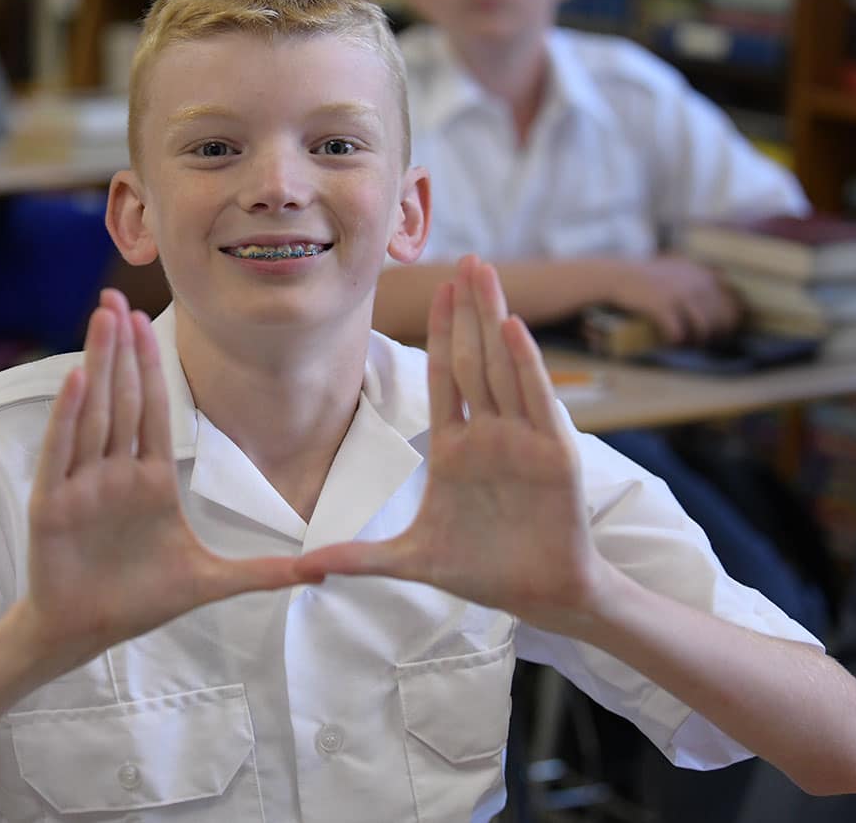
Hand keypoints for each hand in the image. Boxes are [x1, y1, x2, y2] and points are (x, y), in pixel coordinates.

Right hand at [20, 290, 312, 674]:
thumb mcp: (209, 582)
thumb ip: (262, 573)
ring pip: (94, 414)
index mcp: (150, 481)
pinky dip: (69, 418)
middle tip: (116, 296)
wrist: (83, 634)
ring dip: (98, 365)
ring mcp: (83, 486)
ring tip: (100, 319)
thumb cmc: (139, 602)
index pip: (154, 412)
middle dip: (122, 349)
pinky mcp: (54, 505)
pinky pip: (63, 453)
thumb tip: (320, 572)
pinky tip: (76, 380)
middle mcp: (115, 473)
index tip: (148, 321)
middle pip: (123, 400)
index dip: (152, 366)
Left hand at [297, 257, 610, 633]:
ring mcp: (523, 441)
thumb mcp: (411, 561)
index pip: (446, 377)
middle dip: (470, 309)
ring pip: (505, 368)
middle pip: (477, 359)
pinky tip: (512, 329)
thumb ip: (359, 557)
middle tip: (466, 258)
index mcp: (455, 448)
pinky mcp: (554, 456)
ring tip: (486, 273)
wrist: (540, 597)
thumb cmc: (482, 572)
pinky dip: (525, 366)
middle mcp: (491, 434)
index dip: (441, 332)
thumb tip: (301, 568)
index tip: (437, 288)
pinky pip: (536, 402)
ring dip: (495, 319)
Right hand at [607, 256, 740, 343]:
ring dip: (697, 341)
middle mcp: (696, 282)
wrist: (618, 275)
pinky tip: (671, 342)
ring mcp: (680, 294)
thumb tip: (724, 291)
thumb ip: (700, 276)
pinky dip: (676, 341)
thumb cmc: (648, 277)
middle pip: (720, 319)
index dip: (731, 322)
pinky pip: (679, 333)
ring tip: (688, 344)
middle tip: (702, 342)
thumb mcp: (679, 268)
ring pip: (703, 328)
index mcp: (703, 274)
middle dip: (714, 335)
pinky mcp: (662, 306)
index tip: (722, 332)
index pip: (732, 303)